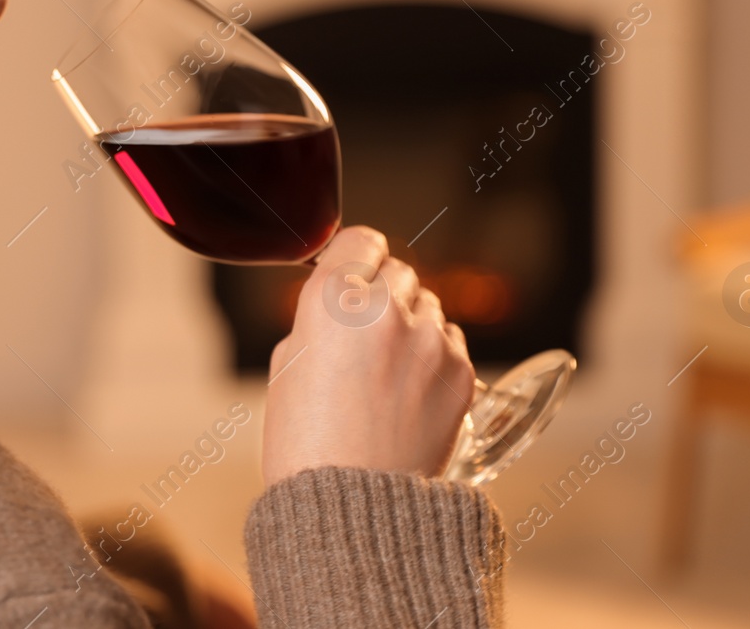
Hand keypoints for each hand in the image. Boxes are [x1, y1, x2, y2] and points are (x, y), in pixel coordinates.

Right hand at [260, 226, 475, 486]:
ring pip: (429, 306)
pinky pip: (450, 342)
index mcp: (333, 299)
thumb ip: (319, 319)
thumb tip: (344, 305)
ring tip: (387, 375)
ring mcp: (430, 340)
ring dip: (411, 326)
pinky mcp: (462, 372)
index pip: (360, 240)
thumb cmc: (306, 444)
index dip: (354, 259)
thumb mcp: (287, 364)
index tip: (352, 275)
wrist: (353, 509)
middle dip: (383, 295)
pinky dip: (434, 357)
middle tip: (365, 337)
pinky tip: (410, 393)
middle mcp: (387, 309)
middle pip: (398, 271)